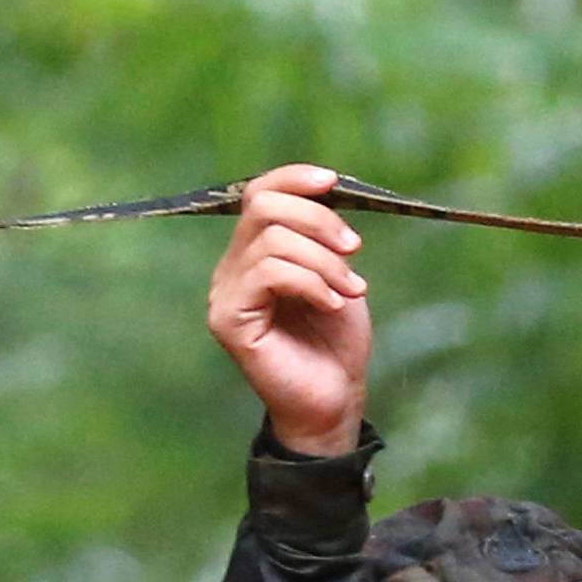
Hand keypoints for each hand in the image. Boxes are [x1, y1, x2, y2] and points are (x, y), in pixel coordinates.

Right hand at [207, 163, 372, 455]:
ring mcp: (226, 293)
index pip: (260, 194)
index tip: (334, 182)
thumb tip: (326, 191)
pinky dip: (311, 282)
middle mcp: (233, 268)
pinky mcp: (230, 319)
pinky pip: (269, 273)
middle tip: (355, 250)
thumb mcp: (338, 279)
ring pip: (272, 240)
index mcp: (254, 254)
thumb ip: (325, 238)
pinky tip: (333, 303)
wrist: (334, 402)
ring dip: (324, 261)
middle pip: (265, 207)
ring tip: (352, 290)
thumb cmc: (336, 346)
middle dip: (319, 221)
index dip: (294, 179)